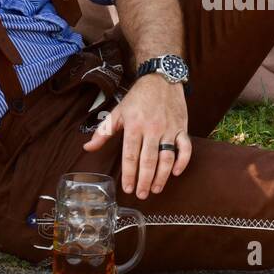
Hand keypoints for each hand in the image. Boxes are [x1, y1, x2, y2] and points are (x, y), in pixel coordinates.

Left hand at [84, 75, 191, 199]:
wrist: (161, 78)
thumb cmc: (138, 97)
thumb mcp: (118, 112)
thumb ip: (103, 131)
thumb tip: (88, 147)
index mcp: (134, 126)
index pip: (130, 156)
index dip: (129, 174)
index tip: (127, 188)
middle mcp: (152, 129)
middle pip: (148, 160)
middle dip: (144, 180)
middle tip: (141, 194)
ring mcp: (169, 129)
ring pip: (167, 158)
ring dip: (162, 176)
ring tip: (155, 189)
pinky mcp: (182, 128)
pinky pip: (185, 148)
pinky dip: (183, 161)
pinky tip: (176, 173)